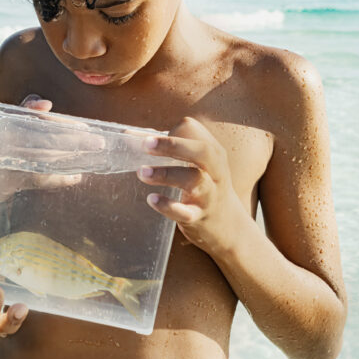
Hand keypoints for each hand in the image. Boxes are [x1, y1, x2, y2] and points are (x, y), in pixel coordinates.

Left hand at [136, 117, 250, 256]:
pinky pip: (186, 212)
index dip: (171, 132)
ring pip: (194, 180)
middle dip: (173, 146)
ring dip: (166, 174)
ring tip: (142, 172)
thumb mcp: (195, 164)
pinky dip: (168, 206)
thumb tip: (127, 136)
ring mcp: (210, 195)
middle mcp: (216, 171)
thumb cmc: (205, 186)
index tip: (149, 138)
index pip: (193, 130)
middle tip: (146, 145)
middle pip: (203, 151)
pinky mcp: (200, 218)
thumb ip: (164, 150)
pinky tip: (151, 199)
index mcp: (212, 152)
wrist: (230, 227)